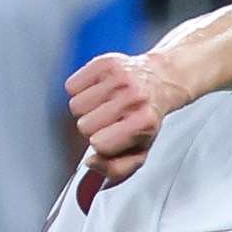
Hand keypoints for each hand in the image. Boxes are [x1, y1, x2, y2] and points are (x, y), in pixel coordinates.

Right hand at [66, 50, 189, 184]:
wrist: (159, 80)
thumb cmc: (146, 118)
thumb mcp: (140, 151)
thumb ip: (116, 168)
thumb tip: (90, 163)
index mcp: (144, 123)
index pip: (99, 144)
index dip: (101, 143)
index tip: (112, 136)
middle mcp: (133, 98)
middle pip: (84, 125)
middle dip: (93, 126)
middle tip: (110, 119)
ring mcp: (119, 78)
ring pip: (76, 106)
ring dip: (86, 108)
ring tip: (105, 104)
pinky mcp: (105, 62)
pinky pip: (72, 86)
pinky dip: (80, 89)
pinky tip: (99, 90)